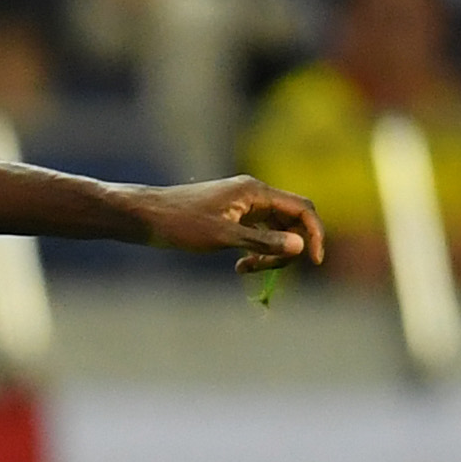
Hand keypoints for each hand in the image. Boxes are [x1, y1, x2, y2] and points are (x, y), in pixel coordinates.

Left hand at [128, 176, 325, 274]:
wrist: (146, 216)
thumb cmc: (181, 223)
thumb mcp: (223, 236)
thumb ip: (263, 241)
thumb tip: (300, 246)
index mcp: (256, 192)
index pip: (302, 209)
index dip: (314, 234)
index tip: (314, 261)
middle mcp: (254, 194)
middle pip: (290, 221)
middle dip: (285, 249)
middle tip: (261, 269)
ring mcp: (243, 204)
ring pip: (274, 230)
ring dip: (269, 253)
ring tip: (245, 269)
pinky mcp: (233, 215)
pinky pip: (258, 233)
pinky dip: (256, 250)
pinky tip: (240, 266)